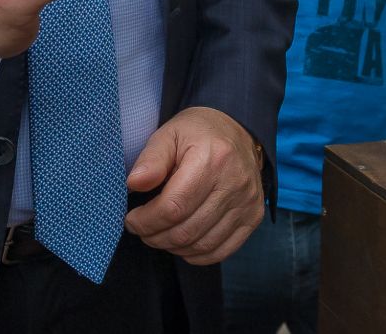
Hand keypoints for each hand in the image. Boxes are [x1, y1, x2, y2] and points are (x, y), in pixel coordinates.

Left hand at [124, 107, 264, 264]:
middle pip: (188, 230)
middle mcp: (235, 183)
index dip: (147, 221)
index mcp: (213, 158)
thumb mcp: (169, 134)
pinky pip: (222, 250)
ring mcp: (248, 202)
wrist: (238, 131)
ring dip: (173, 247)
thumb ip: (151, 159)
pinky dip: (197, 255)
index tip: (132, 220)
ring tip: (159, 235)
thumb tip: (134, 184)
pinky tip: (182, 244)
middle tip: (142, 230)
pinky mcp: (254, 216)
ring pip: (203, 245)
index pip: (174, 207)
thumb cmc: (198, 132)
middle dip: (156, 237)